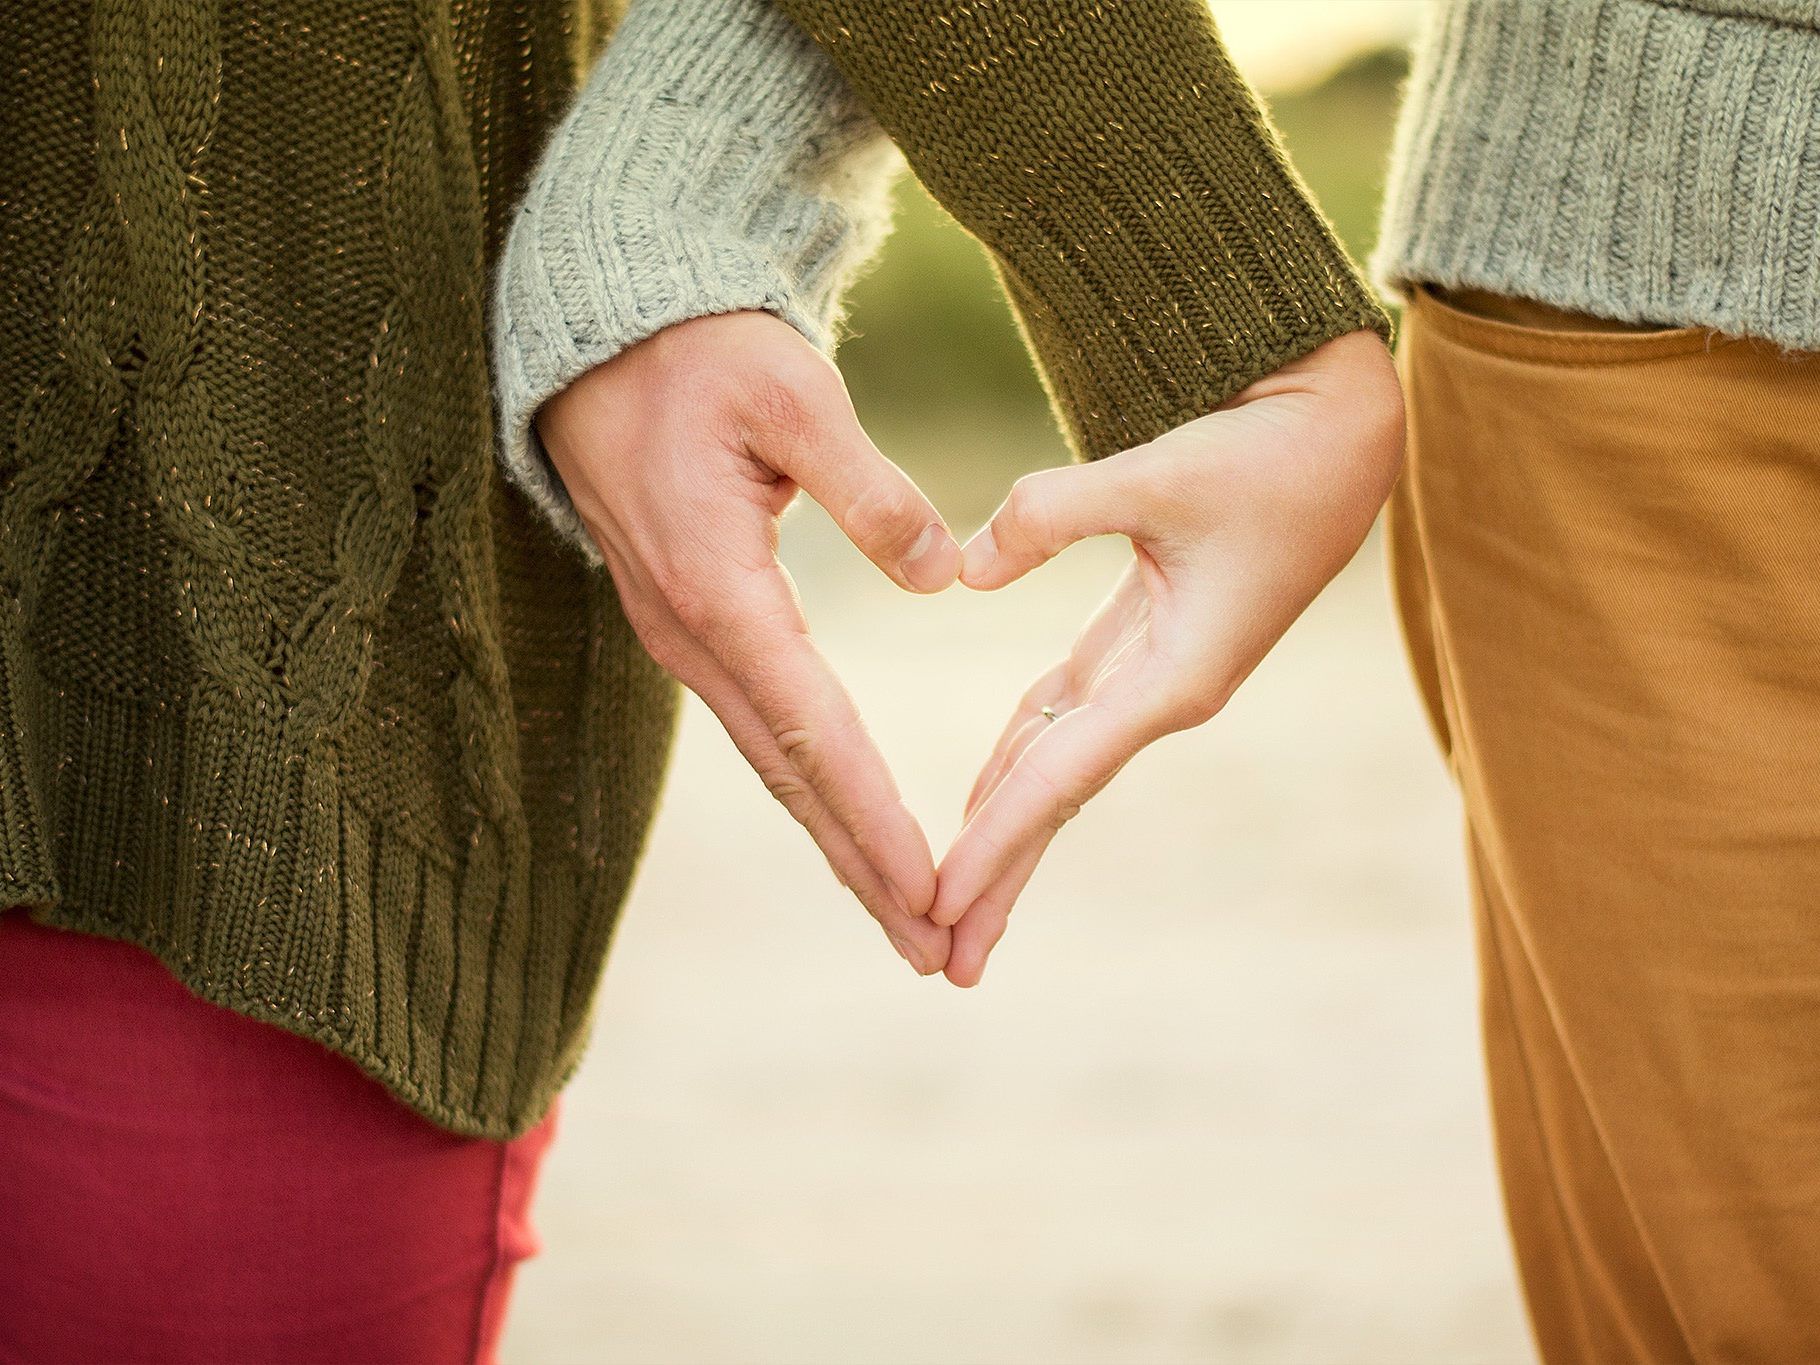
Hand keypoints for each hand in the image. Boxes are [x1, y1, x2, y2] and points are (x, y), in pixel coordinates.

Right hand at [536, 311, 961, 972]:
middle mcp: (693, 634)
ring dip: (838, 842)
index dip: (875, 816)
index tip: (931, 888)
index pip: (814, 730)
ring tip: (904, 913)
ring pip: (773, 763)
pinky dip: (810, 787)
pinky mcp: (689, 624)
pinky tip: (846, 822)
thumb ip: (870, 489)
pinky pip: (759, 726)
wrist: (600, 339)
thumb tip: (943, 576)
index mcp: (720, 589)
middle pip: (791, 777)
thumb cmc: (699, 355)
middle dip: (863, 868)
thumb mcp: (793, 395)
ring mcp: (683, 637)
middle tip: (933, 949)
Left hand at [933, 329, 1404, 985]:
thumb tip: (963, 572)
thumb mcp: (1160, 474)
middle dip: (1000, 878)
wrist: (1342, 434)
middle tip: (941, 960)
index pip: (1061, 778)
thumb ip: (1053, 514)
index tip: (938, 904)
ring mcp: (1156, 674)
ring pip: (1058, 766)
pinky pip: (1066, 717)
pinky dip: (1019, 757)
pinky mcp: (1146, 641)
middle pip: (1057, 800)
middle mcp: (1164, 694)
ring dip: (1005, 831)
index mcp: (1177, 678)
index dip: (995, 842)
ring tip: (951, 902)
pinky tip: (982, 796)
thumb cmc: (1268, 455)